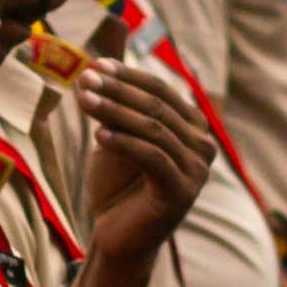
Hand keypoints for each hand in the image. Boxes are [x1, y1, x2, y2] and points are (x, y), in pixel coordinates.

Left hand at [86, 65, 213, 251]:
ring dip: (115, 111)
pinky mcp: (182, 193)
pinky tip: (97, 135)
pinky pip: (152, 158)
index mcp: (192, 128)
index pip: (161, 91)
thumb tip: (104, 51)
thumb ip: (118, 98)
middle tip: (85, 79)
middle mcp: (203, 147)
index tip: (94, 66)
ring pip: (154, 130)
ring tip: (83, 100)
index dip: (128, 76)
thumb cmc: (117, 184)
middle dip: (117, 90)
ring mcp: (196, 171)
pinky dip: (124, 144)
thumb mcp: (116, 133)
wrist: (117, 235)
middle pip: (157, 108)